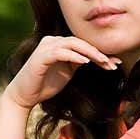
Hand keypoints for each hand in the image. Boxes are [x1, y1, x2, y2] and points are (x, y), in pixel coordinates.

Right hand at [5, 36, 120, 109]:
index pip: (82, 44)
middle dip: (98, 51)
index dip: (99, 51)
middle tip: (112, 62)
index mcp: (58, 44)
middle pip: (79, 41)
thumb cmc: (44, 85)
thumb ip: (79, 62)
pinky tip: (85, 62)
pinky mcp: (40, 57)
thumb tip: (100, 58)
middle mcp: (51, 41)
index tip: (115, 62)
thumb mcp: (67, 72)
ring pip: (72, 43)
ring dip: (89, 52)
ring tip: (103, 60)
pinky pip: (60, 52)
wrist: (24, 96)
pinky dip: (74, 56)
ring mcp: (45, 48)